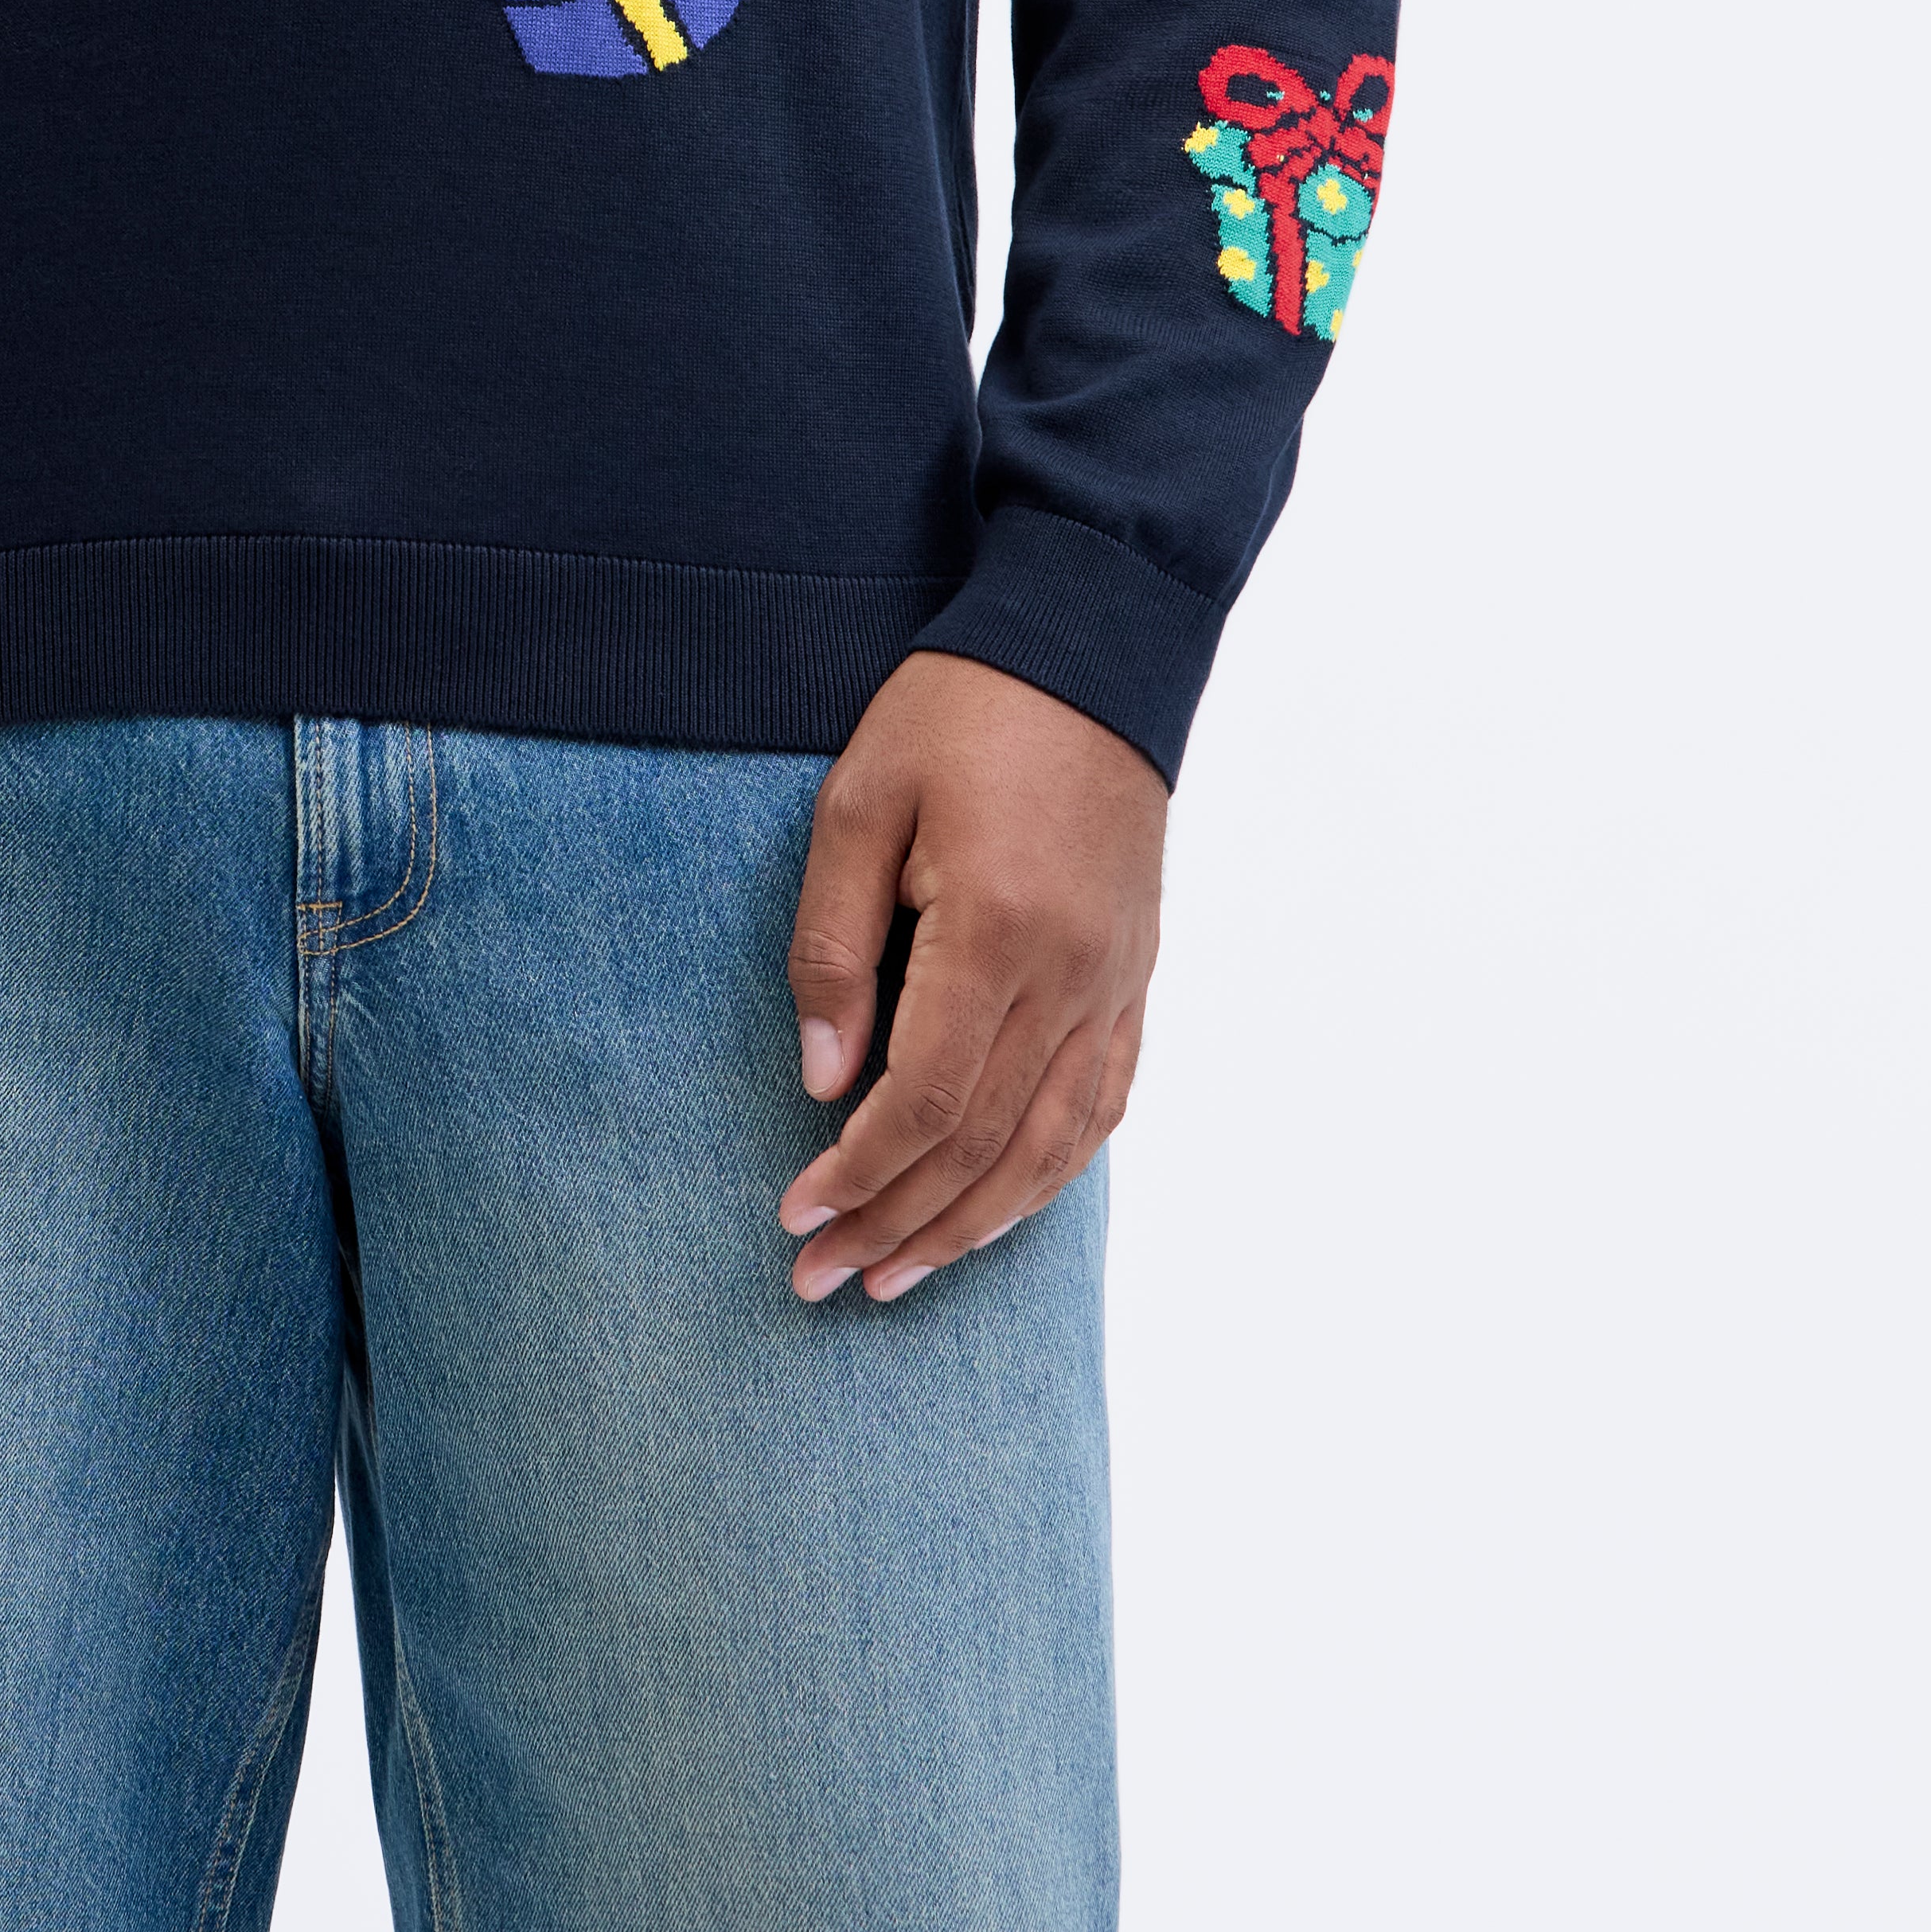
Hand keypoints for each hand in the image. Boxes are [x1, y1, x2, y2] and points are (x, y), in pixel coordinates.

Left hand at [778, 652, 1165, 1302]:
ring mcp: (1116, 981)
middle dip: (897, 1224)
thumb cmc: (959, 712)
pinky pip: (1102, 1105)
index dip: (858, 1174)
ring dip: (973, 1225)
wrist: (1091, 650)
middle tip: (822, 1281)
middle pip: (983, 1145)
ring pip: (1051, 1147)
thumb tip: (823, 1083)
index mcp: (995, 931)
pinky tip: (1001, 1208)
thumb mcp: (862, 803)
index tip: (795, 1219)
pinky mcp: (1136, 973)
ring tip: (899, 1275)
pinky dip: (1049, 1173)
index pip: (925, 1102)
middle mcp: (1070, 975)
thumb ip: (835, 945)